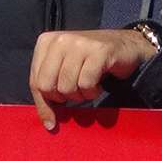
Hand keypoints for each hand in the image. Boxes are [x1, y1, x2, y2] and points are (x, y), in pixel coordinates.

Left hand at [28, 28, 158, 130]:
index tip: (52, 118)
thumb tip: (48, 123)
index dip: (44, 103)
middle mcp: (60, 39)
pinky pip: (87, 84)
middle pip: (47, 85)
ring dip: (81, 94)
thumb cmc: (90, 61)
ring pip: (67, 87)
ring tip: (89, 84)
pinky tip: (99, 82)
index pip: (35, 81)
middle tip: (76, 91)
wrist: (125, 44)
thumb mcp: (64, 69)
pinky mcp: (98, 51)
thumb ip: (50, 90)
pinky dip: (93, 91)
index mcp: (46, 41)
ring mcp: (79, 43)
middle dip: (63, 97)